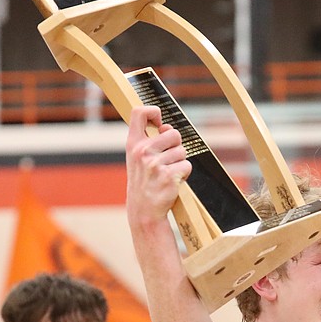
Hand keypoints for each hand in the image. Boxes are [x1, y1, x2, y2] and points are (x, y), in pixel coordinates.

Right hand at [125, 106, 191, 225]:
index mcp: (133, 144)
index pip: (139, 112)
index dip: (154, 112)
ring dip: (180, 162)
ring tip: (167, 173)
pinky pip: (187, 165)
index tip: (159, 123)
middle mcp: (142, 151)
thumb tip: (167, 127)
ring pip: (182, 151)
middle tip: (166, 161)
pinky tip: (173, 182)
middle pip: (174, 133)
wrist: (144, 210)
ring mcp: (155, 164)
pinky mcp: (168, 175)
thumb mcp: (139, 158)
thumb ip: (151, 139)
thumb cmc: (144, 181)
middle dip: (176, 146)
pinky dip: (184, 174)